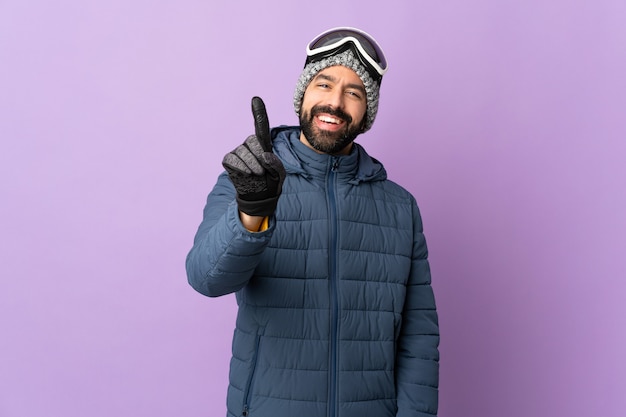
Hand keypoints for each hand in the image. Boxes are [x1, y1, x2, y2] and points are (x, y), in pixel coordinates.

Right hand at [222, 97, 285, 216]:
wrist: (260, 197)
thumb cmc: (270, 182)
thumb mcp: (279, 174)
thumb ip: (276, 164)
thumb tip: (264, 155)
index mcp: (263, 144)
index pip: (260, 125)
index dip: (258, 112)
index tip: (255, 99)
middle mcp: (249, 144)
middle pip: (252, 141)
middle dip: (259, 156)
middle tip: (263, 171)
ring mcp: (237, 151)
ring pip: (242, 151)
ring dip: (251, 165)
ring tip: (256, 174)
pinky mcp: (228, 160)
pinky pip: (232, 159)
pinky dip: (240, 167)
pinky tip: (247, 174)